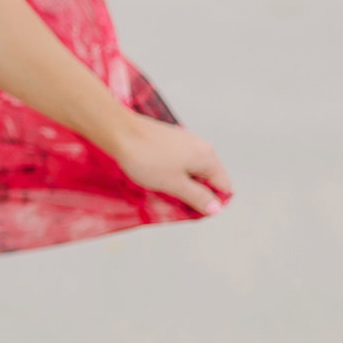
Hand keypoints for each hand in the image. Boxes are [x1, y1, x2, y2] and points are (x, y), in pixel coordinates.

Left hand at [107, 112, 233, 215]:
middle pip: (207, 178)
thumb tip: (216, 208)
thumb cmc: (147, 158)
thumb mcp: (174, 184)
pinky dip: (170, 172)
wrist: (119, 132)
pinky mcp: (169, 140)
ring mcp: (184, 141)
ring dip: (180, 184)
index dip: (212, 202)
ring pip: (190, 170)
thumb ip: (197, 197)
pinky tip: (155, 177)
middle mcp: (200, 147)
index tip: (193, 210)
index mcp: (207, 157)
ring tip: (162, 190)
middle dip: (194, 193)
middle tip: (175, 202)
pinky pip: (177, 162)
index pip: (224, 186)